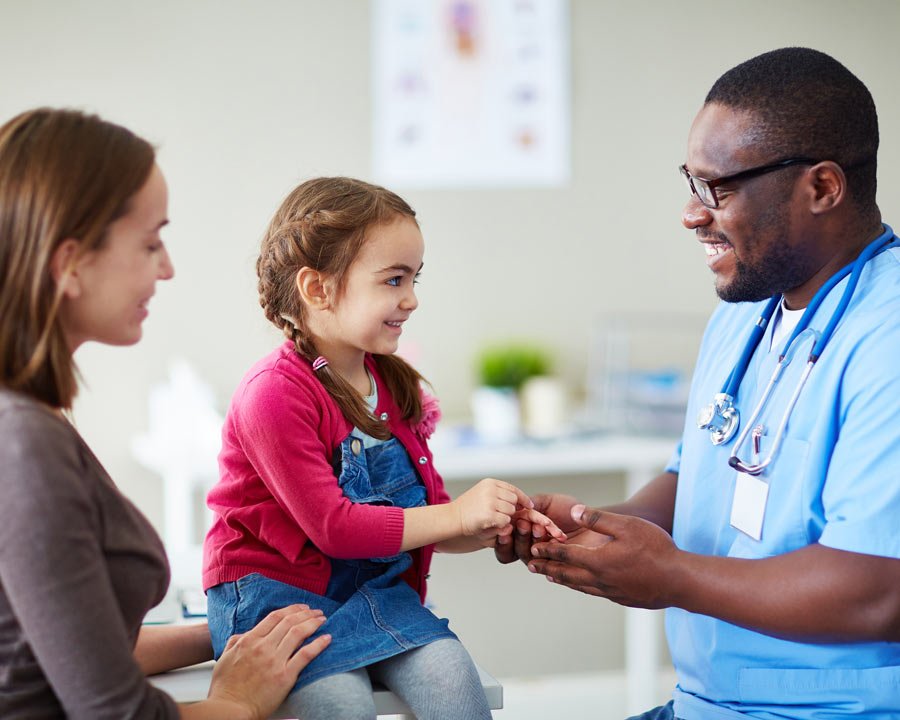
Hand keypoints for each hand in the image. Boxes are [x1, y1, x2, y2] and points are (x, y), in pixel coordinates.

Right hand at [206, 604, 330, 718]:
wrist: (230, 711)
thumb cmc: (225, 688)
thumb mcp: (224, 658)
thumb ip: (236, 642)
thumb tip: (246, 634)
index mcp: (249, 641)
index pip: (275, 617)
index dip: (292, 609)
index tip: (302, 608)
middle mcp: (263, 647)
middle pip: (289, 622)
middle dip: (306, 613)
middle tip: (317, 612)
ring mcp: (275, 661)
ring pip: (298, 633)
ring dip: (313, 623)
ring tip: (322, 620)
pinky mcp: (285, 676)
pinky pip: (306, 655)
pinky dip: (318, 644)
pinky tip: (327, 638)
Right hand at [451, 478, 532, 536]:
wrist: (451, 518)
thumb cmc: (467, 509)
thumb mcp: (482, 494)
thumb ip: (499, 495)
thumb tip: (521, 503)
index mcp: (490, 483)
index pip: (513, 489)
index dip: (523, 498)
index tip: (529, 505)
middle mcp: (491, 489)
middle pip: (514, 500)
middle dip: (512, 509)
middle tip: (503, 515)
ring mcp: (490, 501)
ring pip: (511, 511)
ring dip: (506, 517)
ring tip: (493, 519)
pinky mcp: (489, 514)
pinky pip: (505, 521)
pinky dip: (501, 524)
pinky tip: (491, 523)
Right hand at [495, 493, 584, 563]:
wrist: (595, 520)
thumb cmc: (572, 511)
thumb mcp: (547, 501)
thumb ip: (529, 504)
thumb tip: (514, 510)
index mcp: (524, 533)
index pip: (505, 539)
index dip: (502, 536)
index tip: (506, 526)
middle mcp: (530, 548)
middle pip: (512, 551)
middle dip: (517, 536)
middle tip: (524, 524)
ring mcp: (543, 559)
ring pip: (526, 558)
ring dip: (529, 542)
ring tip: (539, 528)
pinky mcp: (558, 568)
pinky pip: (546, 566)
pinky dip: (546, 554)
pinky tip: (550, 542)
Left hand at [527, 505, 677, 608]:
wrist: (679, 581)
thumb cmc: (656, 549)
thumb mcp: (627, 526)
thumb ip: (600, 519)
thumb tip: (574, 512)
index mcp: (597, 561)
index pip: (565, 556)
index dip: (548, 551)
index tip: (534, 550)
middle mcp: (599, 579)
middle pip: (567, 574)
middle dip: (548, 568)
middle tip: (532, 566)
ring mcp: (610, 591)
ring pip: (579, 585)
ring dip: (562, 580)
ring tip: (551, 577)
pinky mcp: (621, 598)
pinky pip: (594, 592)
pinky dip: (581, 587)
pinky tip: (583, 585)